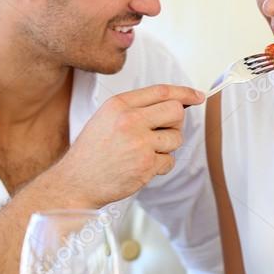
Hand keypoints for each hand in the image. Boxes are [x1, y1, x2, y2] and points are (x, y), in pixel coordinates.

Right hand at [54, 84, 204, 206]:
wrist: (75, 182)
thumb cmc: (92, 151)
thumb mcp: (106, 117)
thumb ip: (136, 107)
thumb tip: (175, 103)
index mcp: (119, 104)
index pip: (162, 91)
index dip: (184, 93)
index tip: (198, 96)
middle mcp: (129, 120)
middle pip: (176, 112)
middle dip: (176, 123)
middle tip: (162, 133)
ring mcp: (139, 143)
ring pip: (176, 138)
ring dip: (167, 147)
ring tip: (145, 152)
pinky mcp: (145, 165)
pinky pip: (170, 161)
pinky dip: (161, 165)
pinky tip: (142, 166)